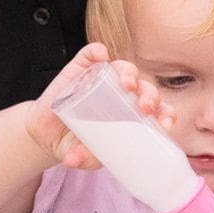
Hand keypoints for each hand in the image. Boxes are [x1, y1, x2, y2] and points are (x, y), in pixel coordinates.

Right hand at [26, 43, 175, 167]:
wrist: (47, 134)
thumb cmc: (76, 145)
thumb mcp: (83, 156)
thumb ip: (83, 157)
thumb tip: (74, 160)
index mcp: (131, 114)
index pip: (156, 109)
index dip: (165, 112)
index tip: (166, 124)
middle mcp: (119, 93)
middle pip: (143, 87)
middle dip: (149, 95)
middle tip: (145, 108)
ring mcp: (100, 79)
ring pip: (122, 68)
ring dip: (129, 73)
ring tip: (127, 84)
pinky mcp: (78, 69)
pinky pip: (90, 55)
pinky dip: (96, 52)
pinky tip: (101, 55)